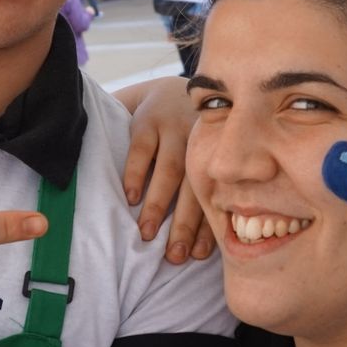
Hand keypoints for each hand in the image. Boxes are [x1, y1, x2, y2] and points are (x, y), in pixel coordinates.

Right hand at [115, 77, 213, 263]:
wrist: (166, 90)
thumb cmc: (185, 140)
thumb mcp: (199, 157)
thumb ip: (201, 191)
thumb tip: (198, 248)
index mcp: (215, 158)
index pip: (211, 199)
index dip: (204, 228)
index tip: (197, 256)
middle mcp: (199, 143)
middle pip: (193, 189)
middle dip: (184, 224)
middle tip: (174, 255)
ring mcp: (173, 129)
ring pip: (170, 171)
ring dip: (158, 205)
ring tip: (147, 234)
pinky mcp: (147, 120)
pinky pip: (142, 149)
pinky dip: (136, 173)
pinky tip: (131, 198)